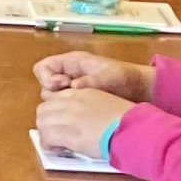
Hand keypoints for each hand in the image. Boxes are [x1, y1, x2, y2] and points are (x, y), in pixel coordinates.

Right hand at [32, 51, 154, 103]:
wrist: (138, 91)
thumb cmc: (123, 77)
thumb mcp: (109, 76)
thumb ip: (91, 80)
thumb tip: (73, 87)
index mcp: (70, 64)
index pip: (43, 68)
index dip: (47, 77)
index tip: (62, 84)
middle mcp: (66, 76)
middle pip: (45, 87)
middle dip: (55, 94)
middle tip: (72, 98)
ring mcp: (70, 91)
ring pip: (52, 101)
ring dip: (61, 105)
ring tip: (78, 108)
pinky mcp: (76, 104)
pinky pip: (63, 109)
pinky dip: (67, 114)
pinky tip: (79, 117)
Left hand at [32, 85, 132, 160]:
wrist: (132, 128)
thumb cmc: (127, 119)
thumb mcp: (107, 105)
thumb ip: (92, 109)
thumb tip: (86, 122)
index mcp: (83, 92)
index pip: (56, 98)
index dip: (55, 112)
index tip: (61, 123)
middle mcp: (72, 101)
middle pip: (44, 109)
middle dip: (46, 122)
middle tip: (55, 135)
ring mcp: (68, 116)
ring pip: (42, 122)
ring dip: (46, 134)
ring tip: (56, 144)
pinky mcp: (66, 132)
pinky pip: (46, 137)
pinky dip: (48, 144)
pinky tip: (58, 149)